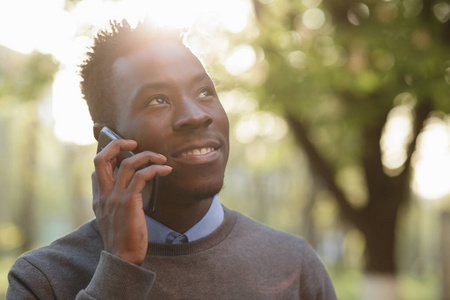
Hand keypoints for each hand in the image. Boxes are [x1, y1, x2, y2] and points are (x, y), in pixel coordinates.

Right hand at [91, 139, 171, 264]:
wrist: (122, 258)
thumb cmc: (123, 240)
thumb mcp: (113, 219)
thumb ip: (115, 204)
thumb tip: (131, 191)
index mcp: (98, 199)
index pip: (96, 169)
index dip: (108, 155)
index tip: (124, 151)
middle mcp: (103, 195)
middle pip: (101, 158)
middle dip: (117, 143)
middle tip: (134, 142)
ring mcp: (114, 198)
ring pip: (126, 163)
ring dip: (146, 155)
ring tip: (160, 157)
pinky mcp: (128, 202)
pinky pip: (141, 176)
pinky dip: (155, 169)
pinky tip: (166, 170)